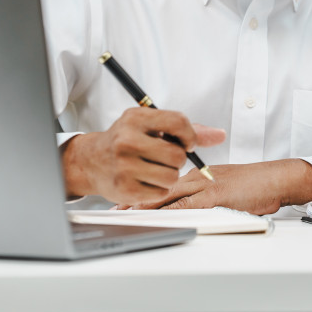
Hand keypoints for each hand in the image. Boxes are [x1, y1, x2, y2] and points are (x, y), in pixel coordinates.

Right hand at [61, 107, 224, 204]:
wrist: (91, 161)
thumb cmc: (127, 140)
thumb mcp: (151, 125)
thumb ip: (186, 129)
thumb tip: (220, 135)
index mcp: (136, 118)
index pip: (178, 122)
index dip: (190, 136)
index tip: (186, 143)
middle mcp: (127, 140)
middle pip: (177, 155)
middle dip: (178, 159)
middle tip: (166, 157)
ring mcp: (125, 166)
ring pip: (172, 176)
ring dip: (169, 175)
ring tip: (154, 168)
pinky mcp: (125, 189)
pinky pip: (161, 192)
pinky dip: (158, 188)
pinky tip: (145, 180)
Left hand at [130, 159, 311, 214]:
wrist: (277, 178)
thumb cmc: (256, 184)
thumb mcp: (227, 186)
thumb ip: (208, 192)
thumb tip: (195, 204)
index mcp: (201, 174)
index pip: (168, 182)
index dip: (146, 189)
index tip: (129, 196)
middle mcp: (200, 177)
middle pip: (162, 186)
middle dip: (138, 195)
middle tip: (117, 205)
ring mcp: (206, 185)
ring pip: (170, 194)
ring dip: (148, 203)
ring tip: (127, 211)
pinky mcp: (215, 196)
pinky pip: (188, 204)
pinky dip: (170, 210)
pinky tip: (157, 216)